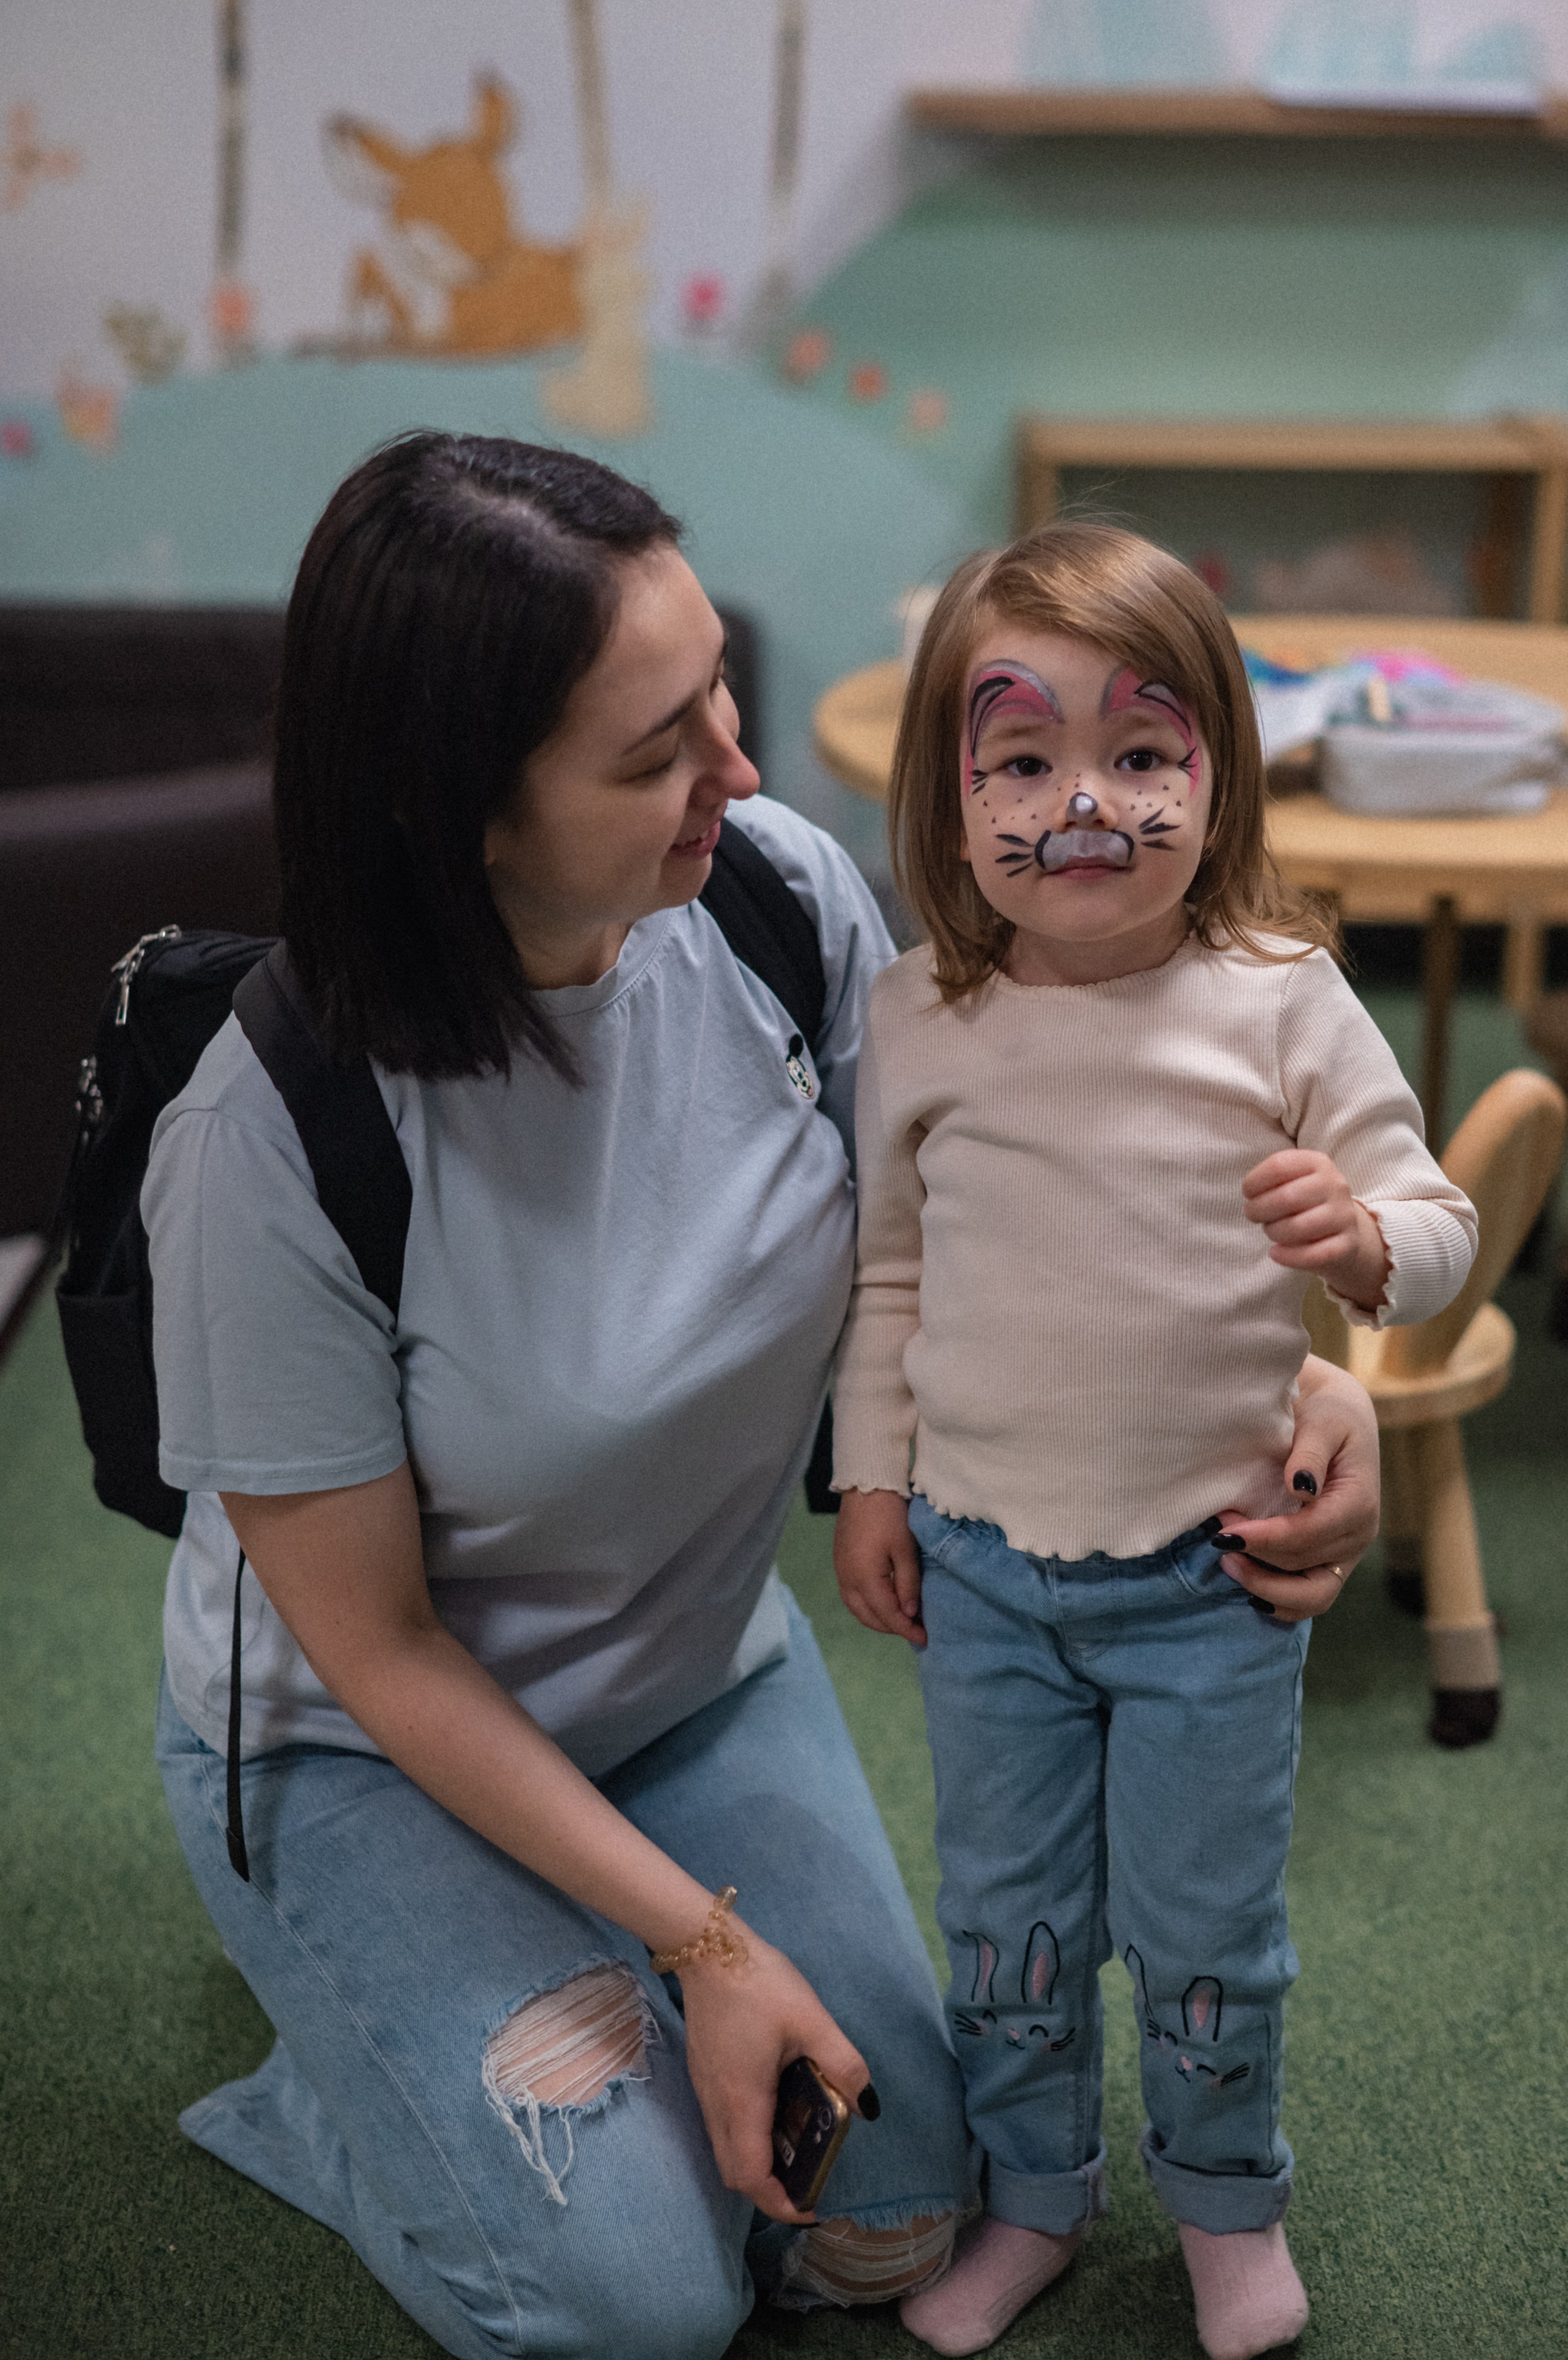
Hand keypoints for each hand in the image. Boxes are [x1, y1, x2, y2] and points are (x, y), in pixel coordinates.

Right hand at [677, 1920, 871, 2222]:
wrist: (707, 1947)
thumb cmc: (759, 1984)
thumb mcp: (811, 2020)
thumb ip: (843, 2063)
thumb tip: (867, 2105)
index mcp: (742, 2100)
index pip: (752, 2177)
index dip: (780, 2204)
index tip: (812, 2207)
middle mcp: (718, 2105)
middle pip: (735, 2174)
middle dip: (771, 2191)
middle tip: (810, 2181)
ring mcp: (706, 2090)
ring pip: (726, 2151)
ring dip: (759, 2164)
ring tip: (799, 2148)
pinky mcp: (704, 2074)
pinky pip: (723, 2126)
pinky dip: (749, 2138)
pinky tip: (777, 2110)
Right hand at [834, 1488, 924, 1642]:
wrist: (866, 1485)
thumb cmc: (890, 1514)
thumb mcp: (906, 1549)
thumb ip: (908, 1584)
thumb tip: (909, 1614)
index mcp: (864, 1578)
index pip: (887, 1615)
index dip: (907, 1630)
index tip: (926, 1639)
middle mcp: (847, 1579)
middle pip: (869, 1617)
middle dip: (892, 1628)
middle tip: (916, 1629)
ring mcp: (840, 1571)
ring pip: (857, 1609)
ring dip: (878, 1618)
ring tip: (902, 1618)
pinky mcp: (840, 1562)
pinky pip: (851, 1595)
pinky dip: (868, 1605)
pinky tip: (884, 1601)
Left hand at [1212, 1352, 1378, 1622]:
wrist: (1339, 1417)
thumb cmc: (1328, 1413)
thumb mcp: (1323, 1419)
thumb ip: (1310, 1451)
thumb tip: (1300, 1488)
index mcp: (1359, 1501)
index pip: (1311, 1533)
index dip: (1267, 1538)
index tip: (1225, 1530)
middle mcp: (1358, 1535)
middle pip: (1305, 1564)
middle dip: (1258, 1558)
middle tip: (1216, 1538)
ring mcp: (1346, 1553)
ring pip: (1313, 1596)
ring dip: (1267, 1587)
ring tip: (1227, 1564)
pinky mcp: (1331, 1560)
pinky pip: (1311, 1598)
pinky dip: (1280, 1600)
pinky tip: (1248, 1586)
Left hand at [1243, 1149, 1388, 1313]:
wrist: (1343, 1228)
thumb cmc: (1306, 1201)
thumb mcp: (1293, 1180)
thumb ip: (1272, 1179)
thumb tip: (1251, 1193)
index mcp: (1317, 1163)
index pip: (1279, 1165)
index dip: (1255, 1181)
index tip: (1248, 1193)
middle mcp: (1335, 1185)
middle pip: (1287, 1197)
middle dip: (1259, 1210)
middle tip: (1253, 1215)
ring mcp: (1344, 1215)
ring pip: (1299, 1227)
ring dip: (1274, 1232)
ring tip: (1271, 1231)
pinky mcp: (1347, 1244)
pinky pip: (1313, 1254)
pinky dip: (1288, 1256)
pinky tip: (1275, 1253)